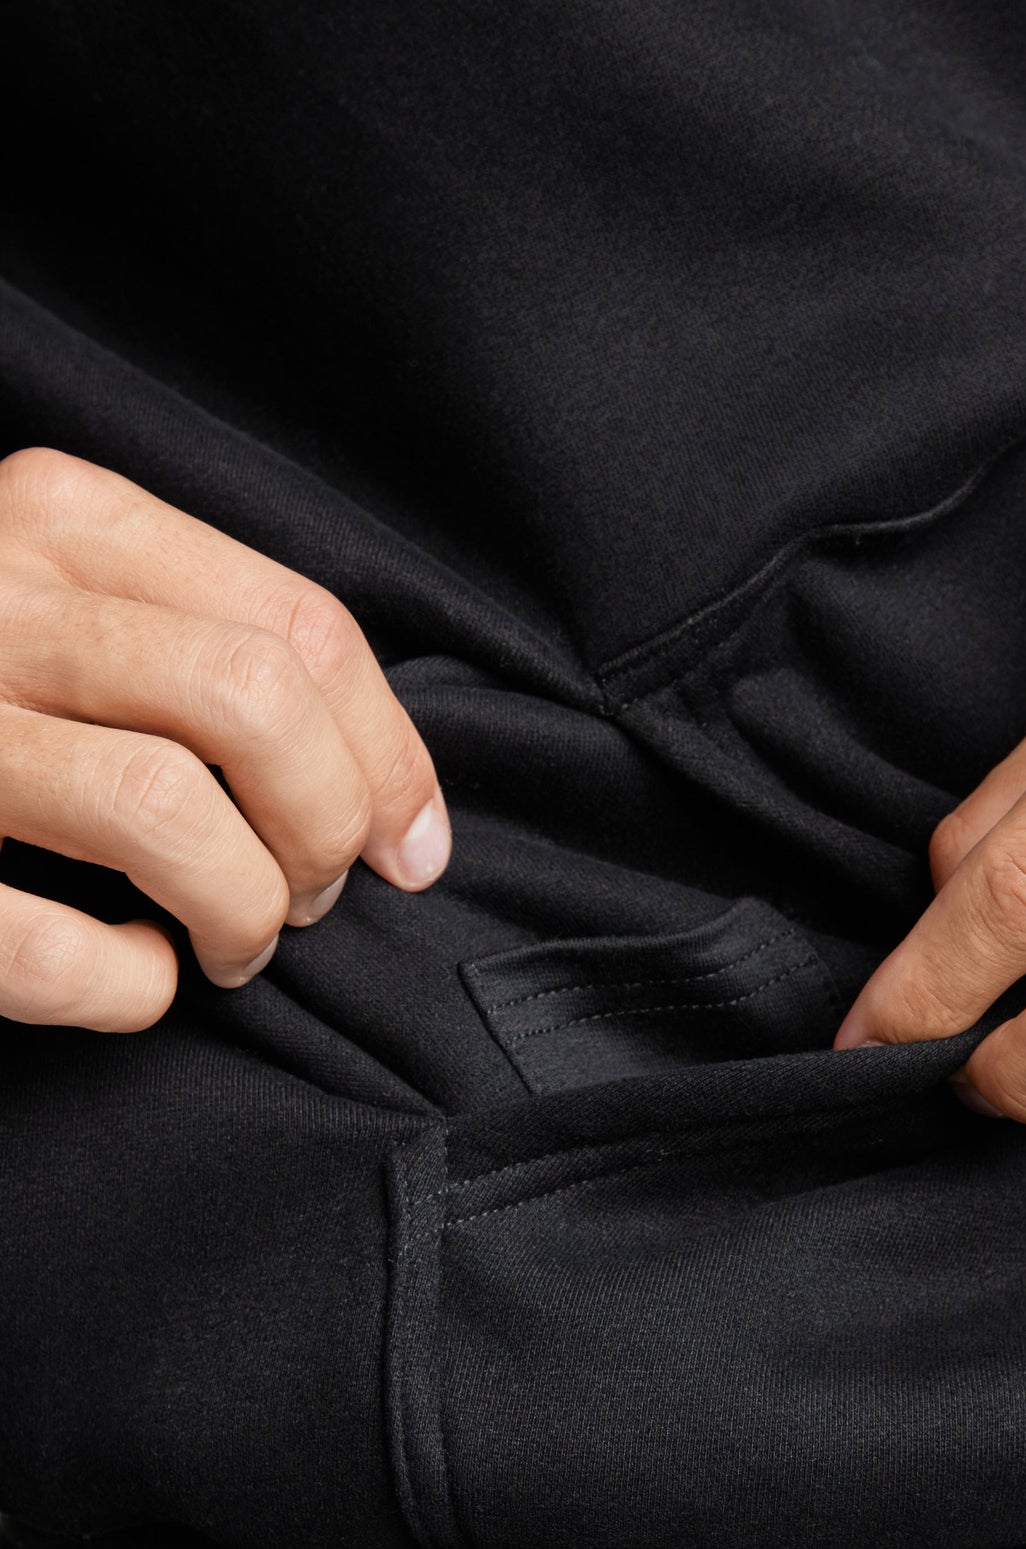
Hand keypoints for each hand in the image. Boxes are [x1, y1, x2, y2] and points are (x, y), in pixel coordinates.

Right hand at [0, 448, 448, 1030]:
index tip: (413, 846)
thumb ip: (197, 637)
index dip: (390, 756)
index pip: (301, 627)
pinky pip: (45, 944)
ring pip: (164, 809)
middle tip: (312, 894)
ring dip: (241, 906)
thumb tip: (386, 786)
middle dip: (326, 824)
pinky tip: (132, 978)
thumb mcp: (70, 597)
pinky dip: (126, 986)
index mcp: (62, 518)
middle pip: (256, 702)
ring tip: (233, 943)